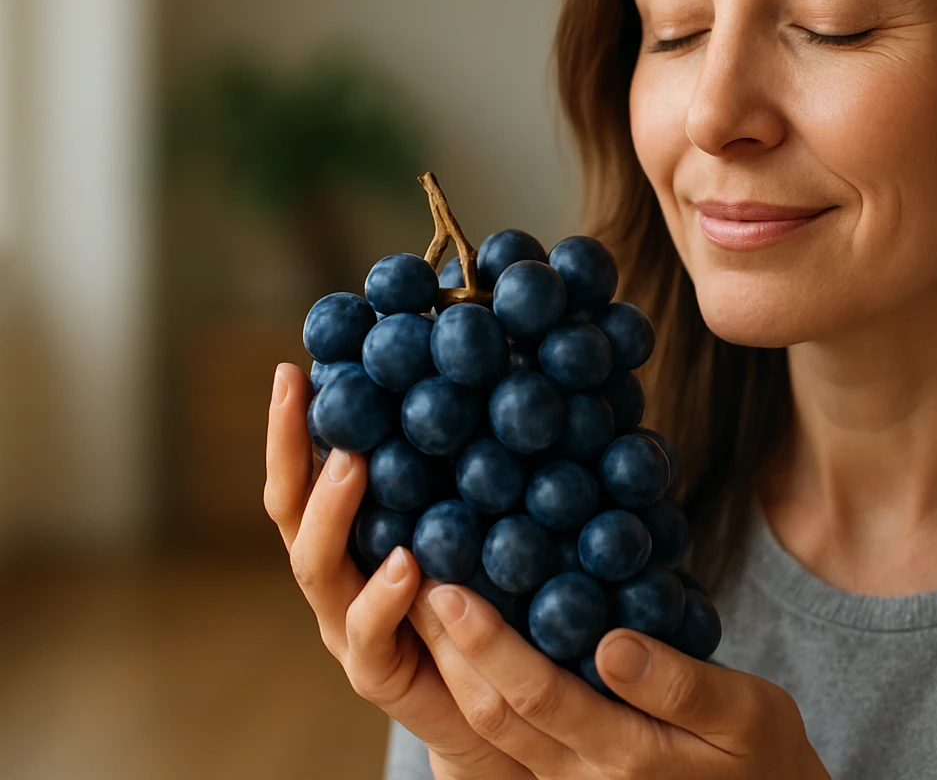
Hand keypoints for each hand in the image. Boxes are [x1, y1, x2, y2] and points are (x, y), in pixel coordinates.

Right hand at [263, 362, 525, 779]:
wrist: (502, 711)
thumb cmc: (489, 607)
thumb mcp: (475, 533)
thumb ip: (466, 483)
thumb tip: (502, 390)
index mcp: (353, 539)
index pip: (307, 474)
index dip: (294, 427)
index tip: (296, 367)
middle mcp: (338, 579)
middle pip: (291, 511)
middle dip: (293, 450)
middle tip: (311, 395)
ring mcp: (349, 628)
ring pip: (317, 568)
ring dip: (333, 512)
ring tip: (354, 463)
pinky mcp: (378, 675)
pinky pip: (368, 635)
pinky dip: (383, 598)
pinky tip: (407, 565)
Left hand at [414, 581, 832, 779]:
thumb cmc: (762, 757)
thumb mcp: (748, 715)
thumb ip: (681, 685)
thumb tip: (612, 644)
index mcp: (627, 758)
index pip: (538, 696)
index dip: (488, 642)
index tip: (451, 586)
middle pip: (494, 714)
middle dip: (447, 646)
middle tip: (412, 576)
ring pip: (485, 734)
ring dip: (447, 669)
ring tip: (420, 604)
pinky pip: (500, 746)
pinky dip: (469, 695)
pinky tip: (456, 650)